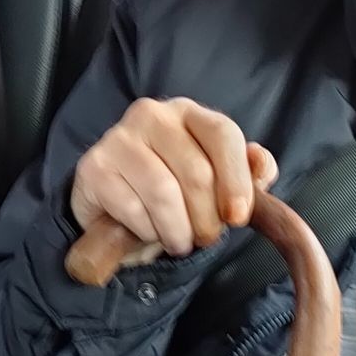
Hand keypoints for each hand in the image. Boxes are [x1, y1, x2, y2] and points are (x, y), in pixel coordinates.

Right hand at [70, 97, 277, 262]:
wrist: (112, 211)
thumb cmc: (171, 194)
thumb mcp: (215, 184)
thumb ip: (246, 174)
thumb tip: (261, 165)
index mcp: (188, 113)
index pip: (222, 133)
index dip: (236, 179)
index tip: (237, 217)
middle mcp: (152, 115)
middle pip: (196, 171)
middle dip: (206, 218)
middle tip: (204, 238)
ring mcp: (118, 138)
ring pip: (164, 193)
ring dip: (177, 230)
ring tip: (178, 241)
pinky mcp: (94, 167)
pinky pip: (132, 208)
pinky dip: (147, 231)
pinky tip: (148, 233)